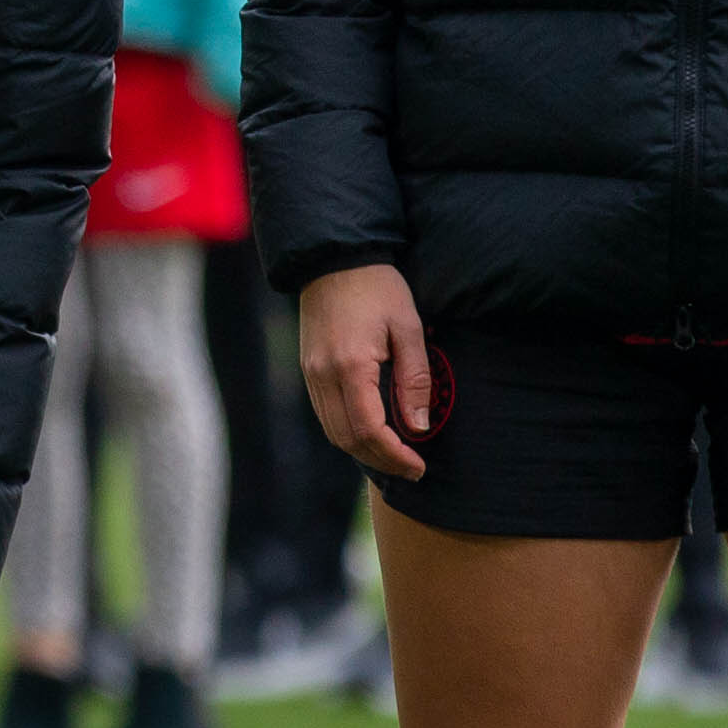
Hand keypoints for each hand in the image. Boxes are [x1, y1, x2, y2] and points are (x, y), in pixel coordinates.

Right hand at [298, 262, 433, 480]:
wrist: (334, 259)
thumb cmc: (378, 287)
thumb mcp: (408, 327)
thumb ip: (414, 379)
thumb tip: (418, 426)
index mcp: (350, 366)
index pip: (368, 430)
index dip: (394, 455)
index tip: (418, 465)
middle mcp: (323, 376)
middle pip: (347, 439)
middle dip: (380, 461)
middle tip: (411, 468)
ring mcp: (311, 374)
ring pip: (333, 432)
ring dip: (363, 451)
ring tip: (395, 455)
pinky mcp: (308, 370)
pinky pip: (326, 414)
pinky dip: (348, 432)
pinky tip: (372, 432)